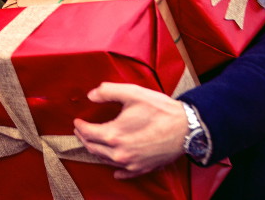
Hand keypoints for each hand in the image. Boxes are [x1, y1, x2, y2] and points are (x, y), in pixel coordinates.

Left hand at [72, 83, 187, 178]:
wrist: (186, 128)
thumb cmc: (161, 110)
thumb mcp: (133, 93)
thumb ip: (108, 91)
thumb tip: (91, 95)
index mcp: (113, 134)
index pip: (87, 132)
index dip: (79, 126)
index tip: (77, 121)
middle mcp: (119, 153)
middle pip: (93, 148)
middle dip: (84, 138)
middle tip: (81, 131)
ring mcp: (130, 163)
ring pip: (105, 160)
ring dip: (96, 151)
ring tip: (93, 142)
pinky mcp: (142, 168)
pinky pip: (123, 173)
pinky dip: (116, 170)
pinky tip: (115, 168)